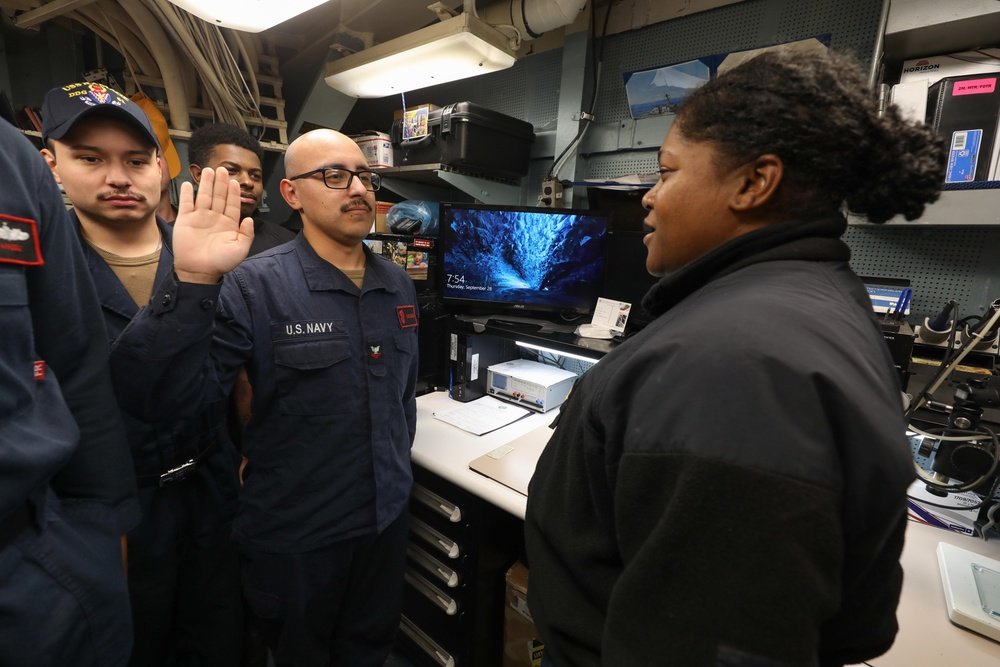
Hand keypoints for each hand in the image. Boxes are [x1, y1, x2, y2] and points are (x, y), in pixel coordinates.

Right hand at [173, 166, 253, 283]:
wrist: (199, 272)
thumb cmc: (220, 263)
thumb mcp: (240, 249)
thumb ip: (247, 234)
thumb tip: (249, 219)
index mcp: (229, 224)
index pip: (232, 204)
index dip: (233, 193)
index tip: (234, 182)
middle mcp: (215, 218)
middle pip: (219, 196)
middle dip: (221, 183)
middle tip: (222, 169)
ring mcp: (200, 218)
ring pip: (204, 196)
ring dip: (206, 184)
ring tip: (208, 171)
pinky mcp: (186, 220)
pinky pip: (186, 204)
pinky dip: (186, 194)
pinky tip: (187, 184)